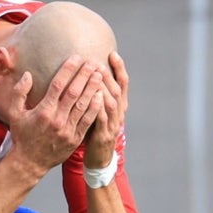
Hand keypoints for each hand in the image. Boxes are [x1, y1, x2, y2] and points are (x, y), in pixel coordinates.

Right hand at [4, 56, 106, 175]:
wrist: (30, 162)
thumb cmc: (22, 135)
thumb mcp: (14, 114)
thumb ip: (19, 93)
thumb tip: (27, 75)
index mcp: (43, 111)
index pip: (58, 85)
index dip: (68, 70)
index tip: (76, 57)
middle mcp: (57, 119)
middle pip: (74, 92)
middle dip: (84, 75)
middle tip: (93, 62)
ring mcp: (67, 130)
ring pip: (83, 105)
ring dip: (92, 88)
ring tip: (100, 74)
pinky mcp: (75, 139)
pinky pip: (88, 121)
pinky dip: (95, 108)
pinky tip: (101, 96)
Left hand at [83, 51, 129, 170]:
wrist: (99, 158)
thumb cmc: (95, 131)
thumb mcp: (99, 110)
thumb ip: (96, 93)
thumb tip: (88, 73)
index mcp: (120, 106)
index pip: (123, 84)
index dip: (119, 69)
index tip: (112, 53)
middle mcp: (119, 114)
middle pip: (117, 90)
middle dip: (108, 75)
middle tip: (97, 62)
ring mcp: (113, 125)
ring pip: (112, 103)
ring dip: (104, 88)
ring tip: (95, 76)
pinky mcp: (104, 135)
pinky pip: (102, 119)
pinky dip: (98, 107)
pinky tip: (92, 97)